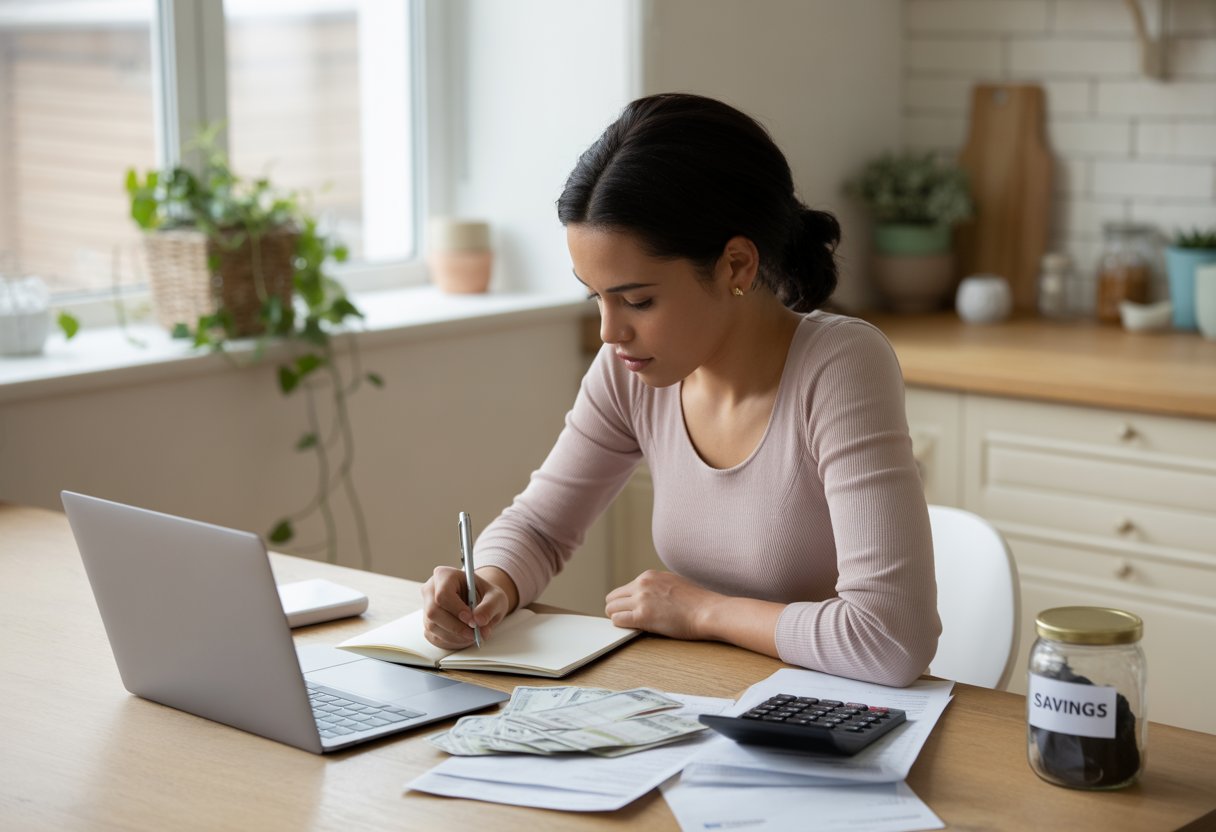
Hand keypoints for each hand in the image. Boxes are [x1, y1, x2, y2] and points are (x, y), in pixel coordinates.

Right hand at [420, 565, 513, 648]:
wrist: (481, 603)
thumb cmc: (486, 596)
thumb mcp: (496, 597)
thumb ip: (489, 607)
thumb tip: (479, 621)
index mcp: (445, 575)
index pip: (443, 593)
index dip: (456, 609)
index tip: (471, 620)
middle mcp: (431, 589)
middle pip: (433, 612)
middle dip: (455, 627)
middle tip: (474, 633)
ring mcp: (427, 607)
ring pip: (433, 626)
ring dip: (455, 636)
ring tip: (473, 635)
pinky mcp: (428, 623)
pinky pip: (434, 636)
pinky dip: (452, 641)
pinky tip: (465, 637)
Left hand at [604, 570, 721, 640]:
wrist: (708, 611)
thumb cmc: (697, 602)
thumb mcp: (674, 583)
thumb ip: (658, 587)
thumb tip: (649, 596)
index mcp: (649, 576)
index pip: (624, 589)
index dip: (626, 602)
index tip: (631, 611)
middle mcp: (642, 584)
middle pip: (612, 598)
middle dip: (617, 609)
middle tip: (627, 620)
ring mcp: (641, 599)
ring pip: (611, 609)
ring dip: (618, 618)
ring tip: (631, 626)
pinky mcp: (642, 616)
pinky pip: (617, 620)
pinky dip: (621, 625)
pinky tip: (632, 629)